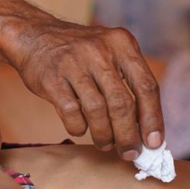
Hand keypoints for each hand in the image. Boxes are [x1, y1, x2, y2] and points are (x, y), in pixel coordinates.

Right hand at [10, 21, 162, 159]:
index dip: (152, 118)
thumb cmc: (79, 54)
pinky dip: (78, 127)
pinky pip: (71, 112)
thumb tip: (146, 130)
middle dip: (128, 135)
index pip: (146, 86)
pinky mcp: (51, 78)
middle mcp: (100, 51)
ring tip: (106, 143)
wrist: (35, 36)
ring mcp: (74, 64)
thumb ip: (128, 82)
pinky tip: (80, 129)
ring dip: (104, 135)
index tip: (154, 143)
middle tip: (130, 152)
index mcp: (122, 44)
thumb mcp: (109, 53)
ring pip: (97, 111)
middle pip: (122, 103)